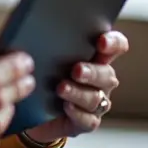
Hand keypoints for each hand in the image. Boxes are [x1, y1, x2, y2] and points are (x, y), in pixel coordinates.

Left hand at [24, 30, 128, 144]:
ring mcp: (96, 101)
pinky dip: (77, 113)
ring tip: (61, 88)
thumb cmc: (40, 73)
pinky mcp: (86, 122)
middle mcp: (100, 79)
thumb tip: (31, 25)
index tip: (101, 41)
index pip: (115, 45)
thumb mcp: (41, 54)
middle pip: (107, 73)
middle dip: (92, 71)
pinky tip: (65, 107)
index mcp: (94, 56)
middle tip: (76, 70)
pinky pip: (88, 120)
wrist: (31, 109)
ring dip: (79, 93)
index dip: (113, 43)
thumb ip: (45, 40)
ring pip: (96, 97)